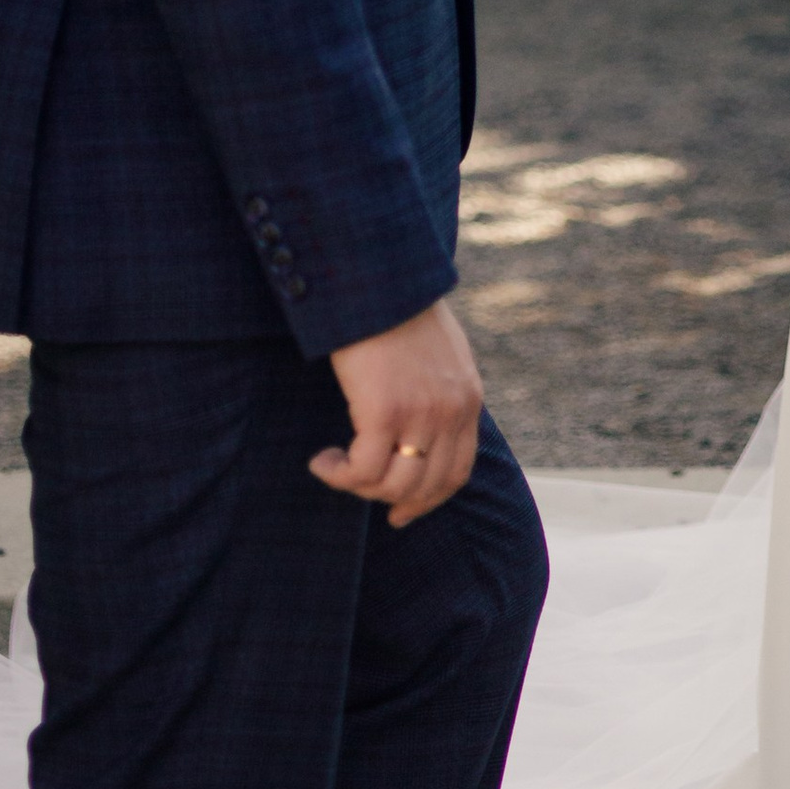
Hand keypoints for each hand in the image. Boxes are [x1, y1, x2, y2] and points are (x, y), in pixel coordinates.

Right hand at [311, 298, 483, 528]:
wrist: (380, 277)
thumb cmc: (398, 307)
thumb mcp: (439, 351)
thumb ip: (440, 388)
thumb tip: (422, 426)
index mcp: (467, 398)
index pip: (457, 472)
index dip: (428, 500)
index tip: (401, 511)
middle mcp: (451, 412)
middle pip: (425, 487)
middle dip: (391, 501)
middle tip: (360, 493)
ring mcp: (421, 414)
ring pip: (392, 486)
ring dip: (358, 486)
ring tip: (335, 466)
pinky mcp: (385, 412)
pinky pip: (361, 471)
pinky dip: (338, 474)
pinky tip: (322, 460)